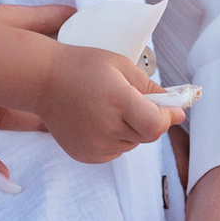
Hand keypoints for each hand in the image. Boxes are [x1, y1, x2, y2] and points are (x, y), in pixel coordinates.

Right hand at [35, 43, 183, 164]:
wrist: (42, 80)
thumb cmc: (82, 66)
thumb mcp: (120, 65)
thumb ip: (150, 88)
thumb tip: (177, 109)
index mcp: (117, 100)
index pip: (156, 125)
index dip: (169, 118)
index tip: (174, 109)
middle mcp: (106, 127)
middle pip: (147, 135)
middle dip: (150, 119)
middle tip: (134, 100)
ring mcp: (94, 145)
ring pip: (131, 144)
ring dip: (131, 130)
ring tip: (110, 107)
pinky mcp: (86, 155)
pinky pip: (115, 152)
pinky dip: (115, 139)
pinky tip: (98, 119)